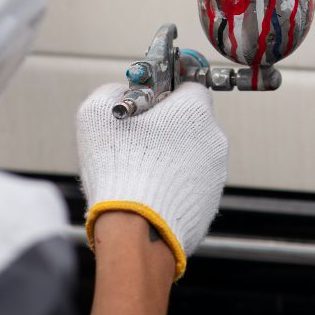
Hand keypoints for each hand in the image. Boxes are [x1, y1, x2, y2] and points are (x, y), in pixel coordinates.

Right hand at [76, 82, 228, 279]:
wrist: (138, 227)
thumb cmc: (120, 167)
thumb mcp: (98, 112)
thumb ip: (113, 91)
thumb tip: (122, 92)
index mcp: (194, 110)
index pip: (188, 87)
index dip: (164, 95)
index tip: (147, 106)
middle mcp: (214, 138)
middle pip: (191, 123)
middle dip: (168, 129)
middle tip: (138, 142)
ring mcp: (216, 172)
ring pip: (193, 155)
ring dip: (172, 159)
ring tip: (141, 173)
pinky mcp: (211, 201)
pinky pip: (191, 184)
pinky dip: (174, 186)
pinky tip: (151, 193)